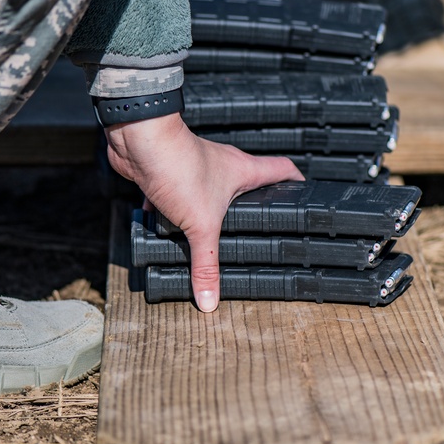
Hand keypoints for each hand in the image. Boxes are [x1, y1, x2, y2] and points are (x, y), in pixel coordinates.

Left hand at [105, 113, 302, 311]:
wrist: (141, 141)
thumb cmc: (179, 167)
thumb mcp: (200, 225)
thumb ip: (206, 265)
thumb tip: (210, 302)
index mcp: (243, 171)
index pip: (283, 170)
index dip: (296, 181)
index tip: (303, 195)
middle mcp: (223, 165)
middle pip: (249, 182)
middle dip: (252, 205)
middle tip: (257, 228)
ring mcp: (197, 167)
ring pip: (210, 190)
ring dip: (208, 210)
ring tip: (209, 236)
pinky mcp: (171, 172)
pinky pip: (178, 195)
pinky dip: (172, 211)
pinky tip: (165, 230)